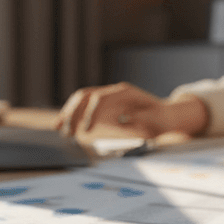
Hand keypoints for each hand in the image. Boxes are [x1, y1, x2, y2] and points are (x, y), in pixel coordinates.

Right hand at [53, 82, 207, 138]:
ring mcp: (109, 97)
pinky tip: (65, 125)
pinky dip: (73, 116)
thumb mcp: (150, 125)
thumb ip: (133, 125)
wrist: (165, 116)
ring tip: (58, 127)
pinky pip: (84, 107)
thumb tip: (116, 127)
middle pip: (86, 95)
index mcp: (124, 93)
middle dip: (72, 112)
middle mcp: (114, 92)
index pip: (99, 98)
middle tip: (65, 130)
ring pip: (81, 100)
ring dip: (69, 113)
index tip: (84, 131)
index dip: (89, 114)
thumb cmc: (159, 122)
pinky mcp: (105, 106)